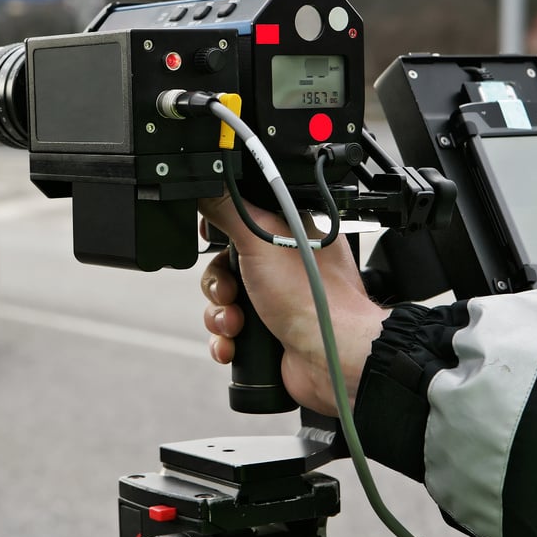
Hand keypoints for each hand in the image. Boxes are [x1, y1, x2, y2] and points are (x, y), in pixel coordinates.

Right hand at [198, 194, 388, 415]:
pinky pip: (229, 331)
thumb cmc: (311, 296)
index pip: (239, 223)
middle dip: (218, 285)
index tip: (209, 242)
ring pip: (223, 301)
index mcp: (286, 234)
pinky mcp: (267, 331)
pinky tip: (231, 345)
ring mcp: (274, 299)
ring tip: (234, 325)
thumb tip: (207, 181)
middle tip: (229, 293)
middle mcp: (281, 265)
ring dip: (220, 316)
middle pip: (224, 266)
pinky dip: (224, 339)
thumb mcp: (261, 241)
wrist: (329, 355)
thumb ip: (229, 209)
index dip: (219, 236)